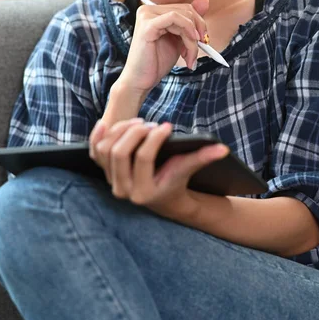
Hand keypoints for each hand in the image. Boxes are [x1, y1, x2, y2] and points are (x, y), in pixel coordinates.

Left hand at [89, 118, 228, 218]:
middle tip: (150, 122)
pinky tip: (105, 123)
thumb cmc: (175, 181)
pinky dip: (97, 137)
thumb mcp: (187, 171)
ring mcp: (111, 182)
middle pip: (120, 153)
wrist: (161, 197)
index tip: (166, 126)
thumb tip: (222, 149)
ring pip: (106, 151)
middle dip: (135, 133)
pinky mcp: (105, 173)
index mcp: (144, 192)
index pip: (143, 158)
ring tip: (138, 123)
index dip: (153, 139)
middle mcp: (123, 190)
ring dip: (120, 132)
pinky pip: (96, 153)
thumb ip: (203, 159)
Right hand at [119, 0, 209, 94]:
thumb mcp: (179, 40)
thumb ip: (190, 22)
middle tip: (200, 49)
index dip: (199, 23)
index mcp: (154, 12)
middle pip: (186, 10)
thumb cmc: (157, 63)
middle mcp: (148, 10)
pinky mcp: (147, 25)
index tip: (203, 41)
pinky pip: (174, 18)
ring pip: (183, 17)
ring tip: (190, 57)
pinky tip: (186, 50)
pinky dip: (187, 32)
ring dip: (193, 39)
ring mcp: (146, 16)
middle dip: (198, 32)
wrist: (141, 81)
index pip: (185, 8)